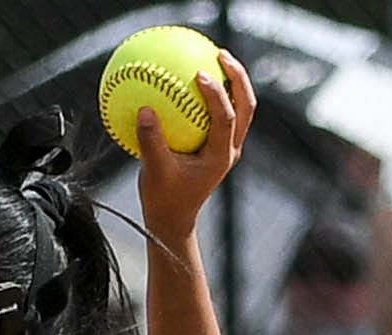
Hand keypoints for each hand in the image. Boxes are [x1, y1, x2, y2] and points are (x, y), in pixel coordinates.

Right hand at [138, 47, 256, 248]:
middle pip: (247, 105)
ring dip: (233, 83)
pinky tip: (198, 82)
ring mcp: (227, 148)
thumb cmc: (163, 200)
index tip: (199, 74)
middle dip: (238, 77)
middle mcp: (230, 150)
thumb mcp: (153, 173)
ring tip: (217, 60)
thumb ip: (150, 141)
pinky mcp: (218, 146)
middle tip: (221, 55)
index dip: (216, 94)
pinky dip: (218, 96)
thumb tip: (145, 109)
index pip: (226, 118)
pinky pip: (224, 114)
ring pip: (242, 108)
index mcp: (219, 156)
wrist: (173, 221)